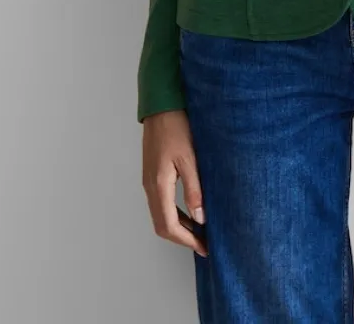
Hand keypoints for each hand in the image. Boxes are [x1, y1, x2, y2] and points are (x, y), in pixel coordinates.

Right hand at [142, 109, 207, 257]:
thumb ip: (194, 189)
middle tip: (204, 243)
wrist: (161, 106)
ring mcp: (149, 181)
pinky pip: (162, 203)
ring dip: (179, 227)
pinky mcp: (153, 174)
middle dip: (182, 238)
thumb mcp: (190, 158)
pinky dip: (175, 213)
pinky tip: (191, 211)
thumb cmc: (177, 126)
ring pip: (161, 214)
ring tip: (200, 231)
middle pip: (162, 225)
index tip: (204, 247)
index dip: (186, 240)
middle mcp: (150, 186)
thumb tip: (200, 218)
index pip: (169, 225)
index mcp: (158, 184)